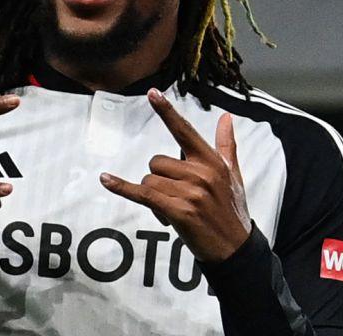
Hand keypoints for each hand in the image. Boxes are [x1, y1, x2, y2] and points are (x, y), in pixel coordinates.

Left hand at [100, 88, 251, 262]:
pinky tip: (106, 180)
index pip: (185, 131)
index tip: (152, 93)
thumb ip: (226, 145)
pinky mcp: (178, 211)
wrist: (236, 249)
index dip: (167, 112)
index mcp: (211, 161)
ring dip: (155, 197)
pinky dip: (122, 188)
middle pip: (156, 162)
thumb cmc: (232, 210)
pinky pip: (142, 193)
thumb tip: (226, 117)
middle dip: (159, 180)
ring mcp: (190, 193)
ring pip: (149, 180)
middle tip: (178, 199)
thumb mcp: (233, 175)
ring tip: (174, 211)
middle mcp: (201, 173)